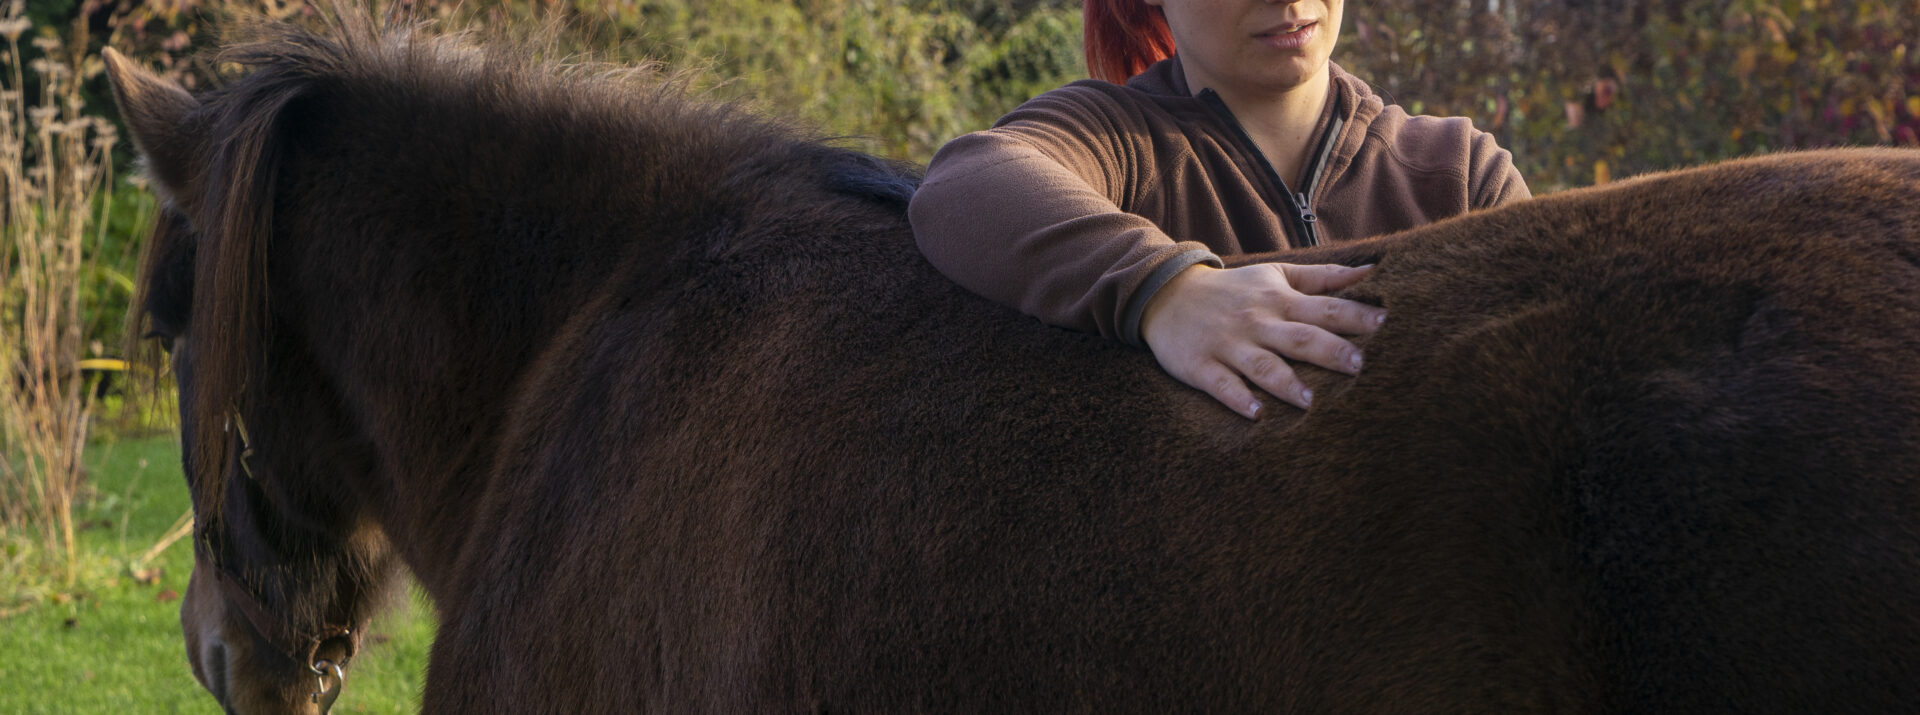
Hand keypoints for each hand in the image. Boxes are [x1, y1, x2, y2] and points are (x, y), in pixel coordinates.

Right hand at [1139, 263, 1383, 418]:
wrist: (1166, 295)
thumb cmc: (1233, 290)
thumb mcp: (1275, 275)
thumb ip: (1323, 276)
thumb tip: (1372, 271)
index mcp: (1279, 301)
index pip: (1324, 307)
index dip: (1355, 315)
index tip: (1386, 324)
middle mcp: (1257, 323)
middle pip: (1299, 337)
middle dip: (1329, 350)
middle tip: (1359, 366)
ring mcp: (1228, 345)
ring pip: (1261, 365)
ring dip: (1286, 383)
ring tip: (1311, 401)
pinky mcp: (1201, 366)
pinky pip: (1221, 385)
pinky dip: (1238, 399)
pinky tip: (1255, 414)